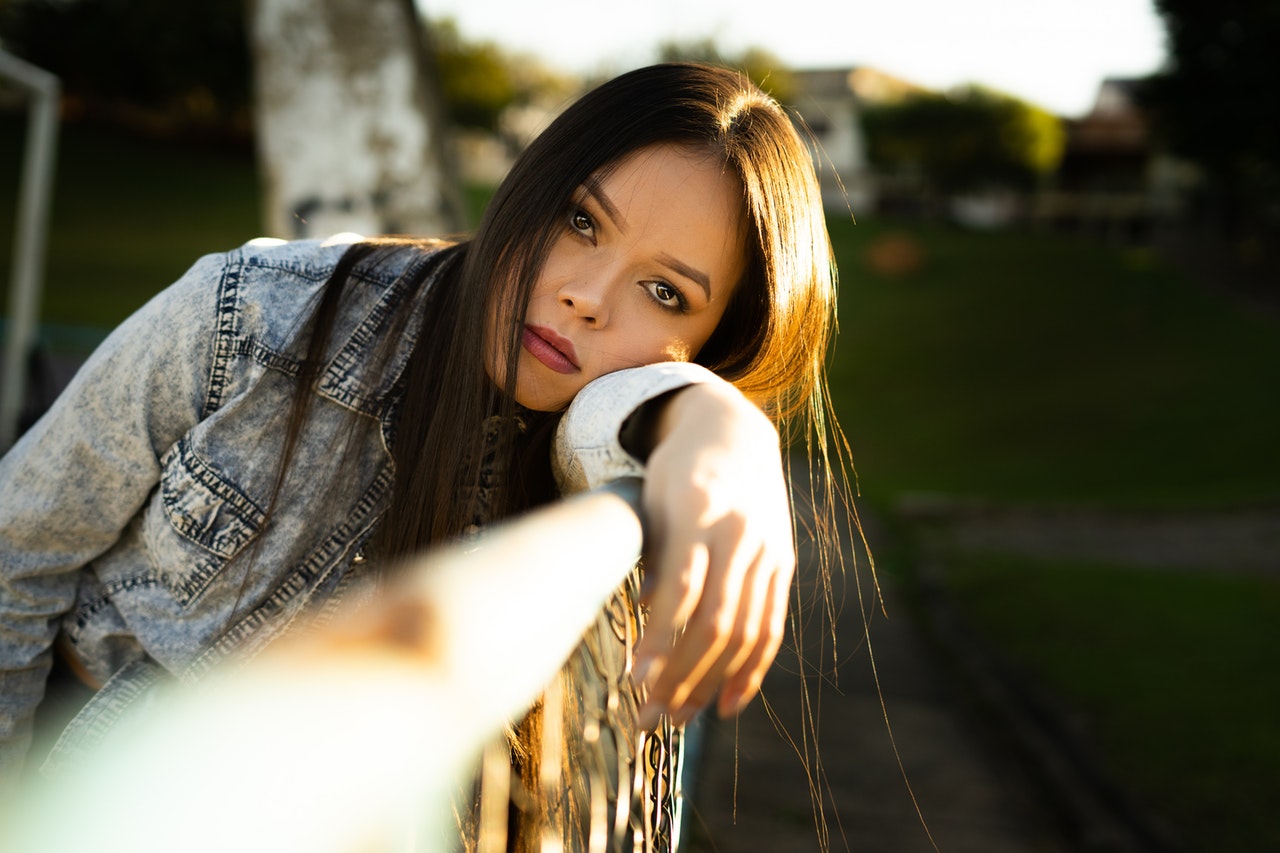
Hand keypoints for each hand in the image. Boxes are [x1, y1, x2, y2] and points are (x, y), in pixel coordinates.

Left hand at [632, 382, 794, 727]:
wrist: (736, 430)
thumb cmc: (678, 468)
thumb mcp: (652, 497)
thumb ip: (651, 552)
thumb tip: (647, 613)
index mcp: (701, 509)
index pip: (684, 585)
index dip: (661, 636)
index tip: (634, 677)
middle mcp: (741, 532)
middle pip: (716, 618)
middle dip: (682, 674)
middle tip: (648, 716)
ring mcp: (768, 550)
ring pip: (745, 630)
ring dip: (711, 682)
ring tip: (679, 719)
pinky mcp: (784, 563)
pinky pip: (771, 625)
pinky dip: (752, 670)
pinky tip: (728, 704)